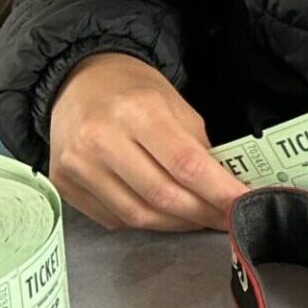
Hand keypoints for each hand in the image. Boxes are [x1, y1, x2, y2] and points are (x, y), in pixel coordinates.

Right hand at [47, 52, 245, 231]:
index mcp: (137, 111)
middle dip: (203, 213)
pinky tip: (165, 215)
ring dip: (177, 224)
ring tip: (201, 219)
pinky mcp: (65, 186)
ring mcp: (78, 166)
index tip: (242, 205)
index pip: (186, 163)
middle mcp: (102, 140)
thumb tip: (223, 188)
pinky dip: (146, 222)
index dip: (218, 191)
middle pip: (162, 195)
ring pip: (138, 215)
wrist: (79, 82)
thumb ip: (199, 146)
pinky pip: (114, 219)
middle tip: (228, 219)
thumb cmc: (133, 91)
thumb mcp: (175, 104)